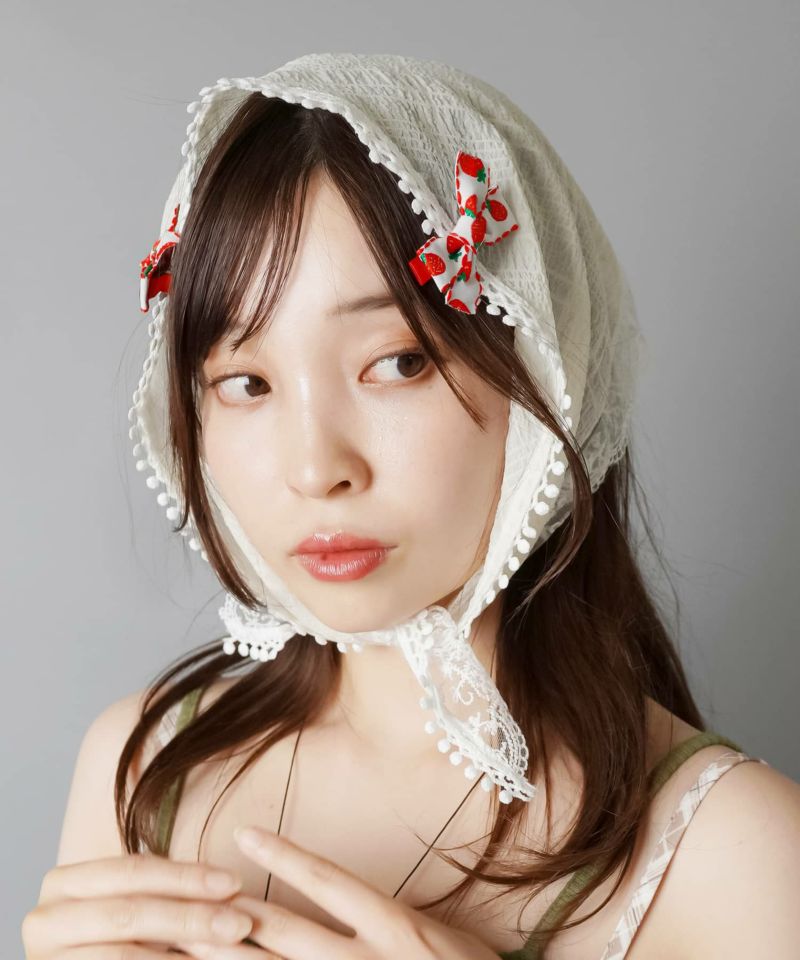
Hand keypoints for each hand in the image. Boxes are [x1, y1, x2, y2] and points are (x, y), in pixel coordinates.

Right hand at [22, 853, 254, 957]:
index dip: (186, 876)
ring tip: (229, 949)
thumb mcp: (135, 905)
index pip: (134, 871)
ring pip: (124, 955)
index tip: (235, 882)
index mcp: (63, 883)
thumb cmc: (119, 938)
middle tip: (240, 924)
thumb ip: (167, 893)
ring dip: (183, 954)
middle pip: (130, 913)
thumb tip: (233, 887)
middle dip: (190, 917)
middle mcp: (44, 921)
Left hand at [177, 826, 501, 958]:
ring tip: (179, 945)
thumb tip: (328, 892)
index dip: (284, 855)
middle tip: (179, 898)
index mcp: (397, 929)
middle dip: (228, 919)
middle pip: (285, 935)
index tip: (243, 832)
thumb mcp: (433, 932)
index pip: (329, 881)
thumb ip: (381, 913)